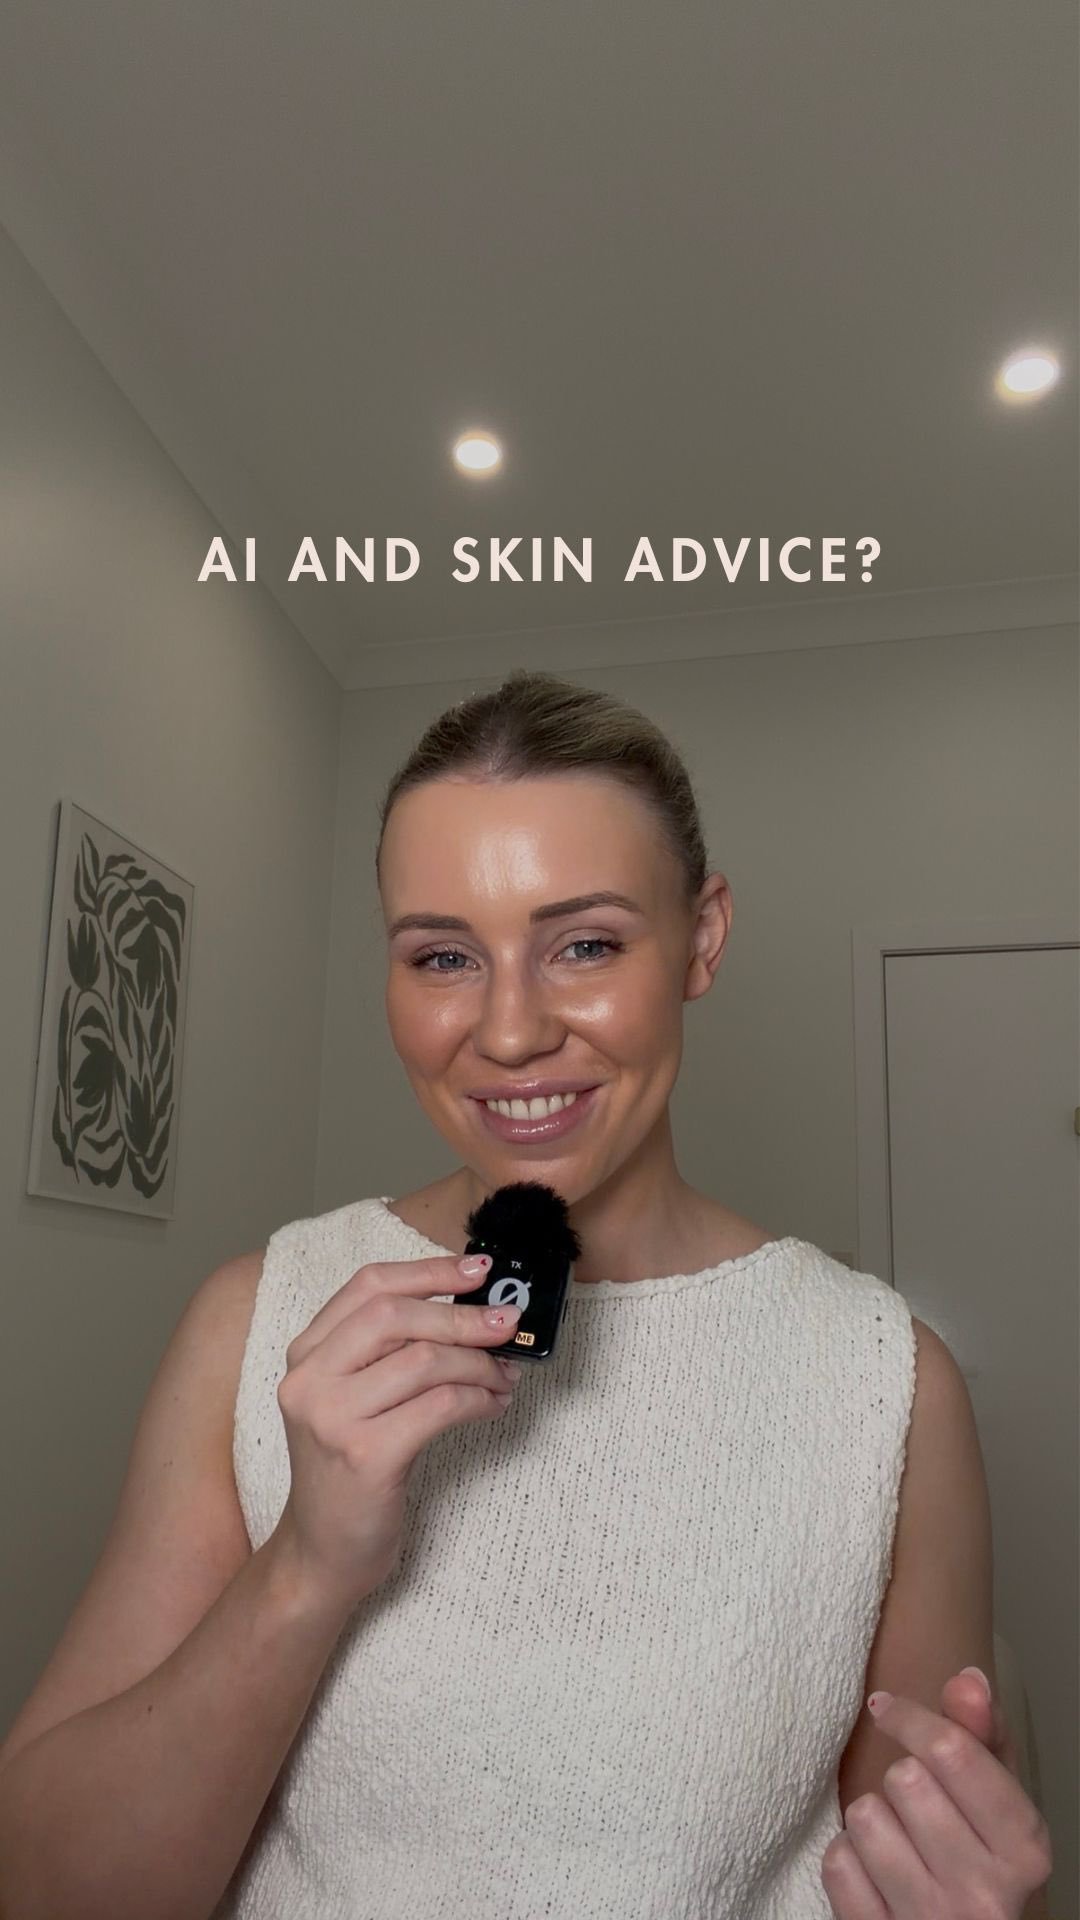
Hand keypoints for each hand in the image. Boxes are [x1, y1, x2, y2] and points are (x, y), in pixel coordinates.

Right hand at [270, 1252, 523, 1612]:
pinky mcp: (366, 1457)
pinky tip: (492, 1405)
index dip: (429, 1270)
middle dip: (463, 1316)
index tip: (478, 1270)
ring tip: (504, 1377)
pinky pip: (440, 1406)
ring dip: (479, 1364)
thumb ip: (391, 1352)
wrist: (322, 1554)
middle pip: (397, 1315)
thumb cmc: (349, 1471)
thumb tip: (471, 1310)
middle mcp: (310, 1380)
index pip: (369, 1286)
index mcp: (306, 1354)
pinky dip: (478, 1399)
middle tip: (507, 1324)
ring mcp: (333, 1419)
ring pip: (425, 1360)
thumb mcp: (352, 1400)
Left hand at [821, 1667, 1052, 1917]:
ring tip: (898, 1841)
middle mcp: (985, 1895)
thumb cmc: (976, 1858)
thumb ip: (982, 1736)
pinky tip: (875, 1874)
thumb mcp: (996, 1799)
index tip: (887, 1707)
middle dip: (901, 1781)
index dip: (910, 1716)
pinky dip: (848, 1860)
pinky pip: (838, 1864)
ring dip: (871, 1819)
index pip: (951, 1751)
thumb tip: (968, 1679)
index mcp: (1025, 1849)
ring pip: (865, 1817)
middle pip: (904, 1779)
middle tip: (917, 1807)